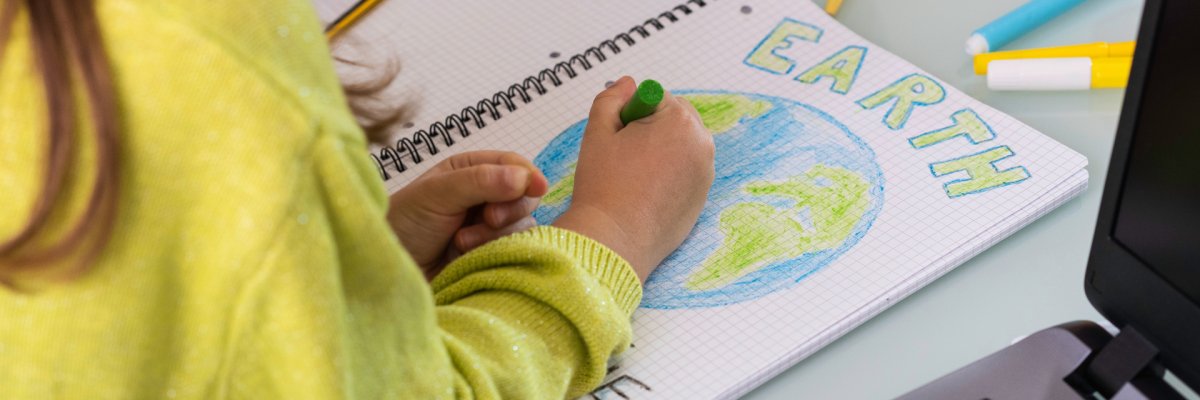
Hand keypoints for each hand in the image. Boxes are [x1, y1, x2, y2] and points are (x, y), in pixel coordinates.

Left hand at [388, 151, 547, 278]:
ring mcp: (489, 228)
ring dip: (496, 235)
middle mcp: (485, 197)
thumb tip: (523, 178)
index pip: (514, 166)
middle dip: (511, 208)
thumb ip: (480, 181)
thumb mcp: (438, 194)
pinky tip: (469, 256)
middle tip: (488, 218)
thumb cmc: (404, 224)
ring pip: (522, 226)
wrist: (387, 269)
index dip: (528, 176)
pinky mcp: (490, 256)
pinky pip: (514, 251)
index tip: (536, 188)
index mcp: (471, 171)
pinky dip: (497, 252)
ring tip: (461, 242)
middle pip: (525, 197)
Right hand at [552, 76, 714, 282]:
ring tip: (634, 176)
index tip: (620, 137)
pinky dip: (668, 175)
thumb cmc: (604, 187)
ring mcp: (706, 173)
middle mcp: (702, 144)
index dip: (632, 114)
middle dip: (651, 129)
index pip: (657, 98)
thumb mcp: (598, 131)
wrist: (614, 240)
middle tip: (625, 156)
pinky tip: (645, 193)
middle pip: (675, 119)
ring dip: (660, 150)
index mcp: (680, 121)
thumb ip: (612, 98)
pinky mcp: (703, 197)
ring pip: (680, 146)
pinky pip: (685, 172)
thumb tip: (628, 84)